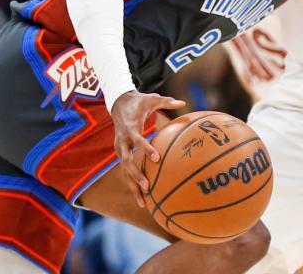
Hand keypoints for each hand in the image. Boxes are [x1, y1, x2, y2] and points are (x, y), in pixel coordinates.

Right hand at [109, 91, 185, 206]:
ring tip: (144, 203)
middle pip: (126, 162)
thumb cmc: (139, 102)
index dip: (145, 149)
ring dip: (133, 186)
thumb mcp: (152, 98)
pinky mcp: (121, 155)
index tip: (157, 158)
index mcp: (129, 129)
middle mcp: (122, 142)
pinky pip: (126, 172)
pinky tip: (142, 200)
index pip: (137, 140)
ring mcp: (120, 150)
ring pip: (124, 172)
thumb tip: (183, 102)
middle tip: (148, 186)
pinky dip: (133, 185)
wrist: (118, 103)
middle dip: (136, 175)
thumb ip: (166, 101)